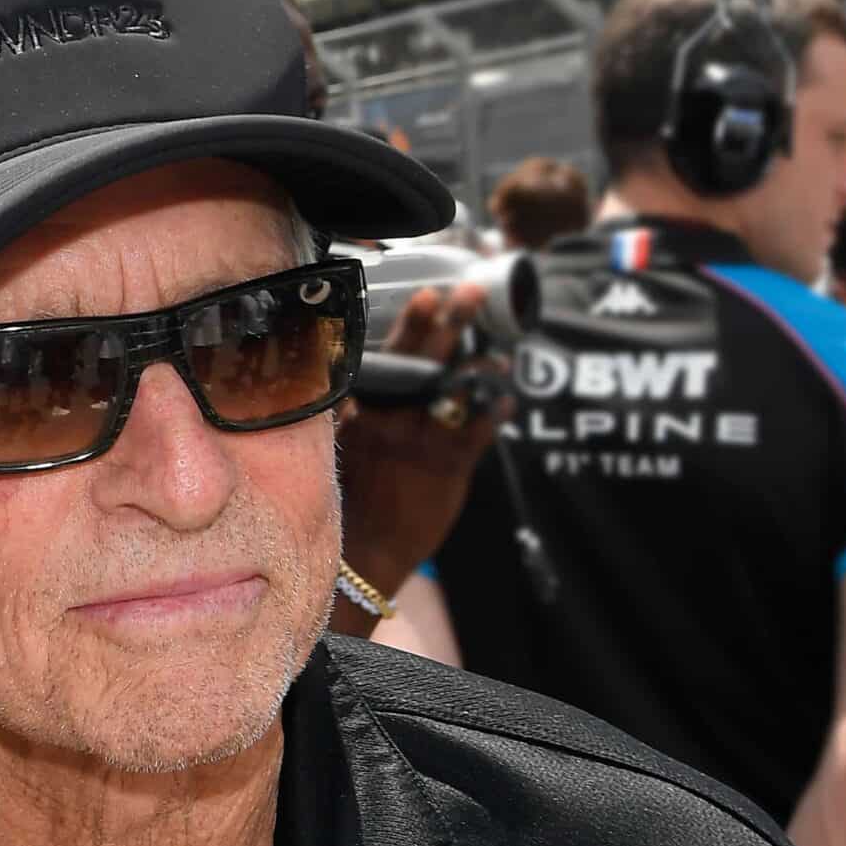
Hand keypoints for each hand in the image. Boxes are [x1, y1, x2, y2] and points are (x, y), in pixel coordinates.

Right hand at [334, 284, 511, 632]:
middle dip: (452, 322)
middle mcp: (395, 418)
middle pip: (428, 360)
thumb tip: (349, 388)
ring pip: (461, 389)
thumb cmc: (347, 500)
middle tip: (471, 292)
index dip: (411, 324)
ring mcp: (424, 440)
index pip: (390, 356)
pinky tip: (508, 398)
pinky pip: (482, 429)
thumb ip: (349, 415)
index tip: (426, 294)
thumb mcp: (337, 450)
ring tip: (500, 352)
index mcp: (365, 411)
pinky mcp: (450, 466)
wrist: (364, 553)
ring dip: (483, 365)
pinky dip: (498, 409)